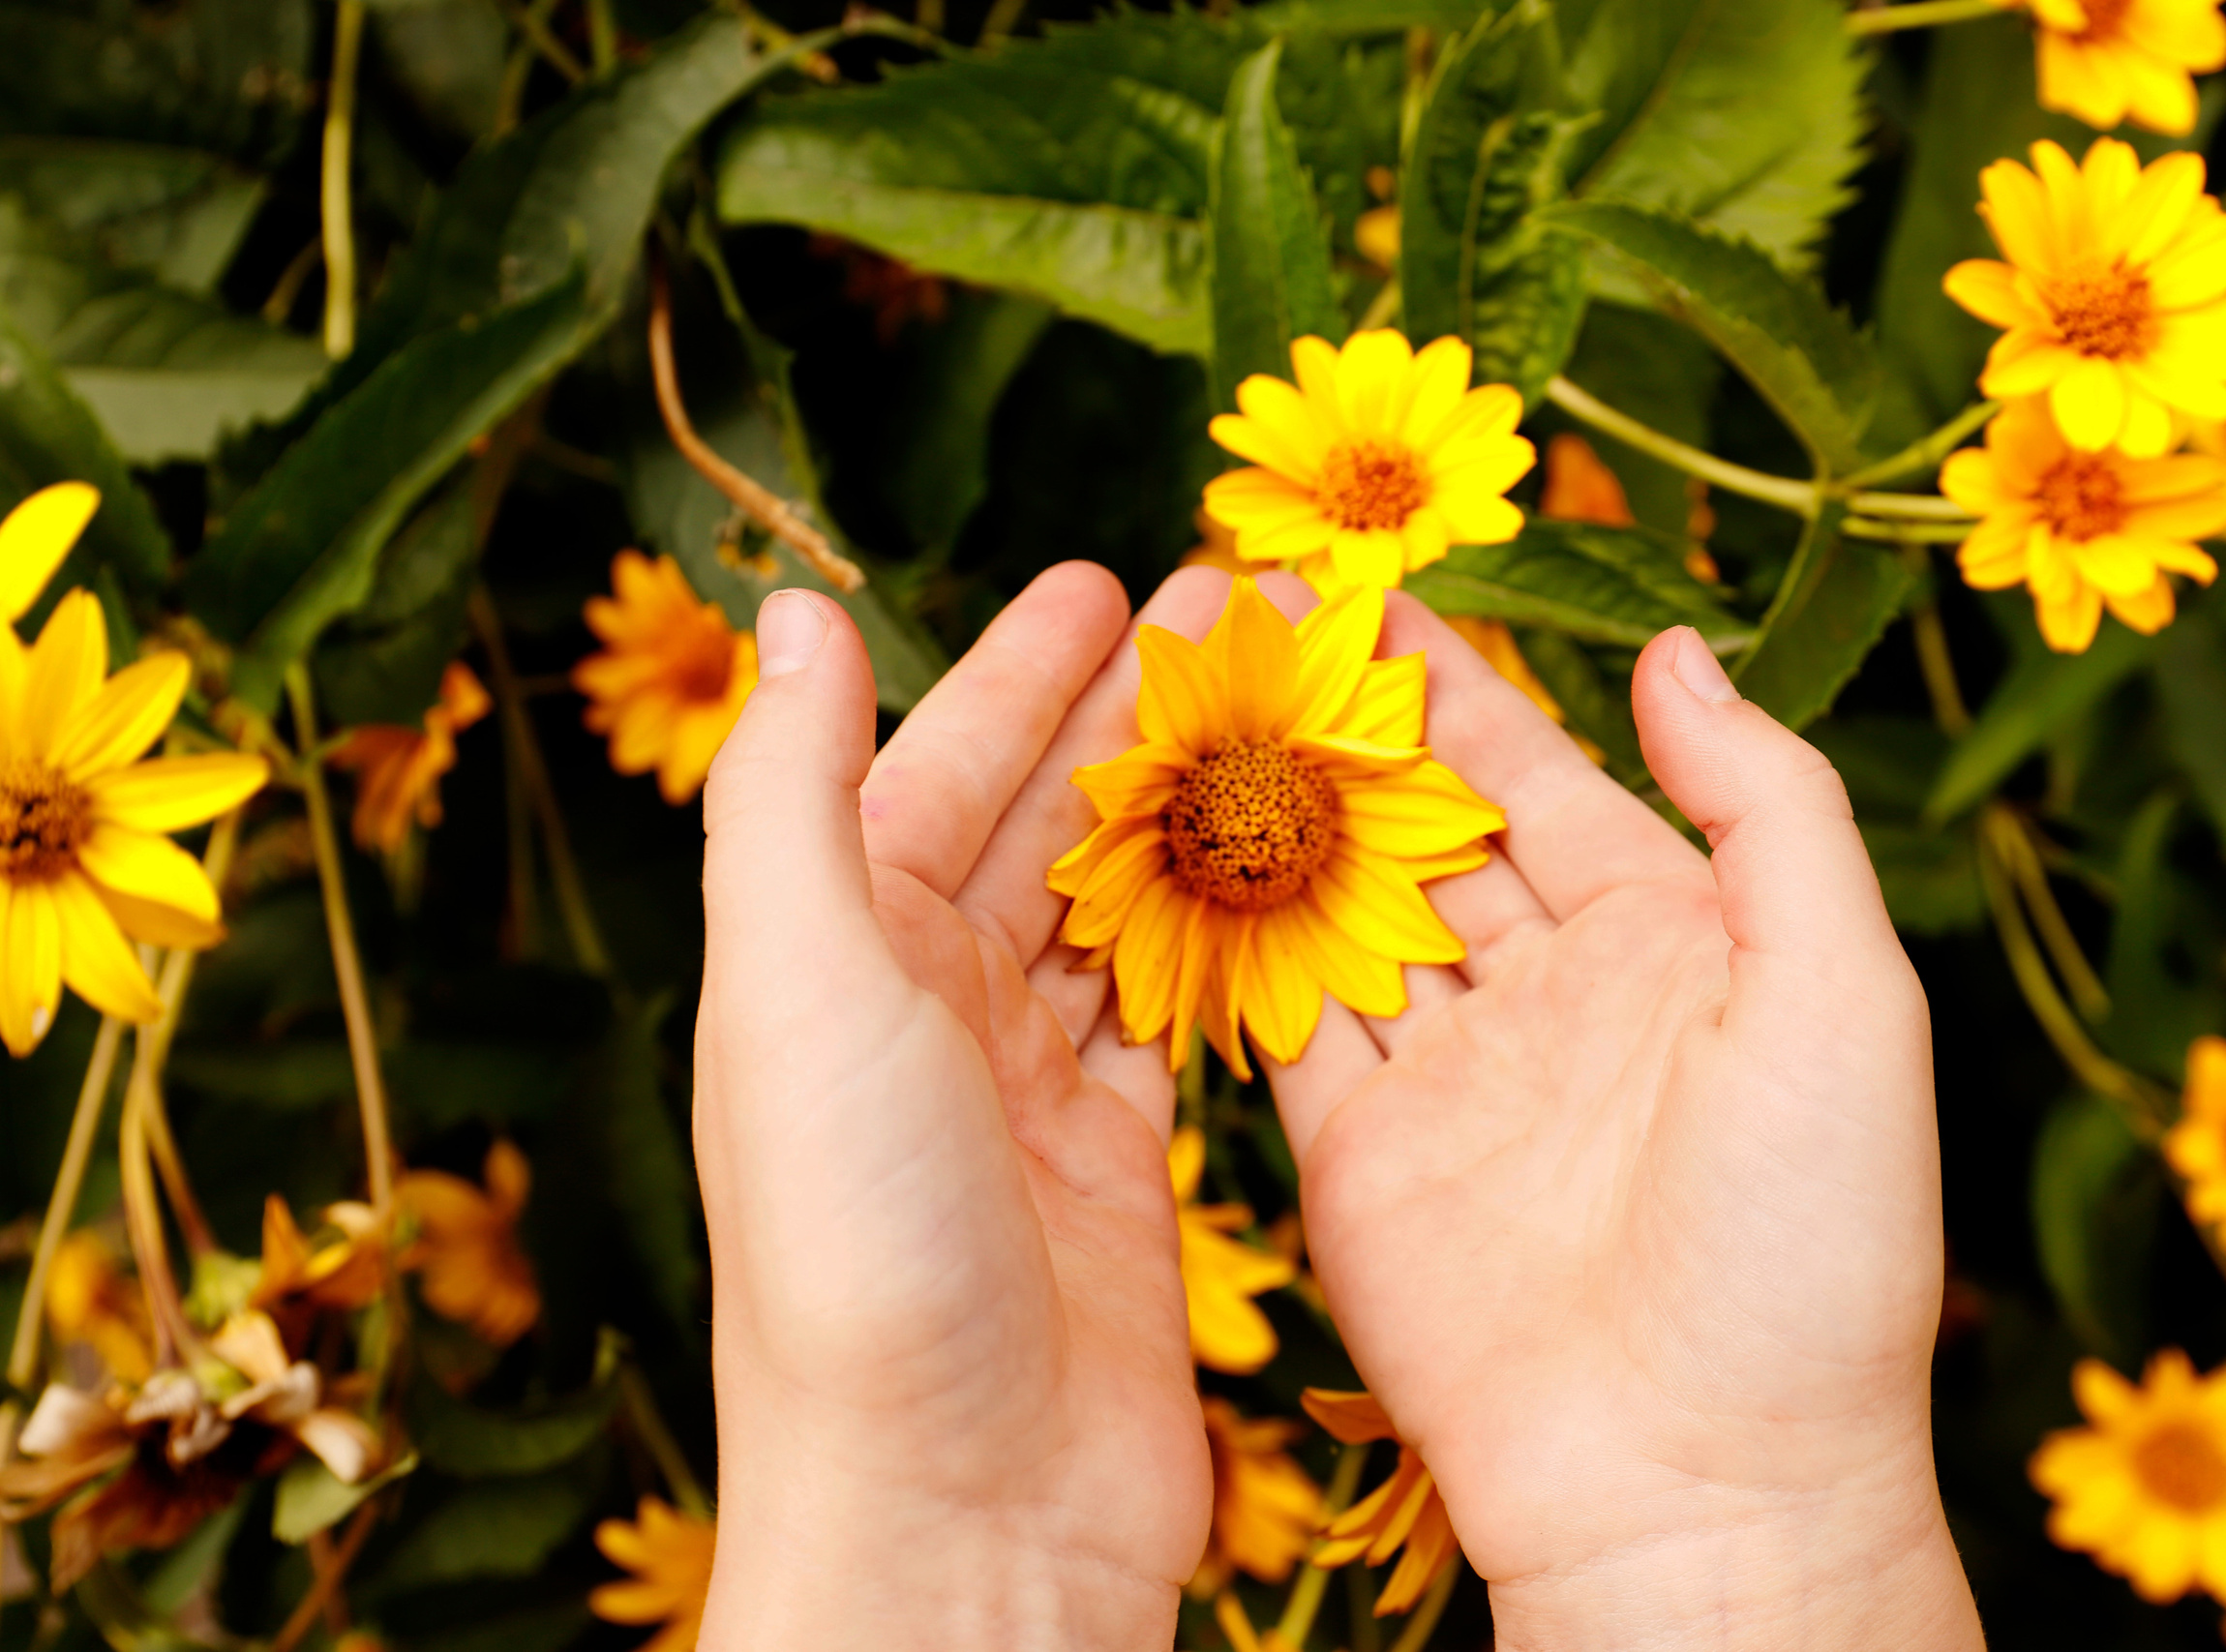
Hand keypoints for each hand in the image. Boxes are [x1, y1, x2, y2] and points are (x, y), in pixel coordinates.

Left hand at [694, 566, 1240, 1646]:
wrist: (958, 1513)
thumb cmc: (860, 1247)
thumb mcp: (801, 991)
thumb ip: (789, 796)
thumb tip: (795, 614)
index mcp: (836, 959)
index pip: (931, 772)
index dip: (1016, 673)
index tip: (1108, 582)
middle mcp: (926, 1017)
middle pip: (1037, 829)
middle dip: (1124, 723)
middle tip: (1234, 626)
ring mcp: (1029, 1099)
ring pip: (1118, 915)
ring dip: (1185, 818)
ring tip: (1280, 725)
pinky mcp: (1122, 1175)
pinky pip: (1183, 1023)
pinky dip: (1230, 946)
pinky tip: (1288, 879)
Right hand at [1248, 586, 1980, 1647]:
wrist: (1704, 1485)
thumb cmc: (1810, 1246)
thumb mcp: (1846, 996)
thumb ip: (1766, 811)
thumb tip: (1673, 651)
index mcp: (1671, 940)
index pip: (1539, 776)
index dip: (1454, 686)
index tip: (1362, 591)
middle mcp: (1550, 994)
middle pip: (1423, 829)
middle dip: (1336, 730)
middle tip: (1231, 624)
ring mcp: (1447, 1078)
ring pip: (1338, 908)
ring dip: (1267, 813)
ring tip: (1174, 705)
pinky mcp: (1359, 1159)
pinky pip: (1280, 1024)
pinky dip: (1225, 941)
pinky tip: (1165, 850)